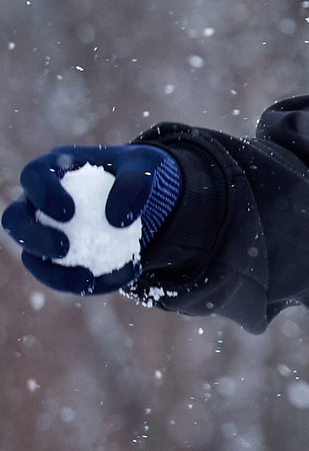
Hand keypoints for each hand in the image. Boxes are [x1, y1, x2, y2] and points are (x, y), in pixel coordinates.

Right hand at [3, 145, 180, 295]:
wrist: (150, 198)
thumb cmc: (139, 174)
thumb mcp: (147, 168)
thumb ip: (135, 184)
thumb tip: (116, 220)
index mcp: (55, 169)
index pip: (34, 175)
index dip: (42, 194)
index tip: (68, 211)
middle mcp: (39, 201)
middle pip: (15, 220)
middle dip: (32, 238)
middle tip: (64, 248)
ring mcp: (46, 231)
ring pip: (31, 256)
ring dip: (53, 273)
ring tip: (87, 278)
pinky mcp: (61, 257)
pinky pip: (63, 275)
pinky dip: (88, 283)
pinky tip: (122, 277)